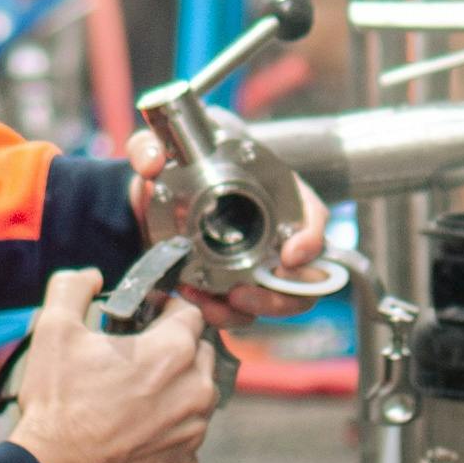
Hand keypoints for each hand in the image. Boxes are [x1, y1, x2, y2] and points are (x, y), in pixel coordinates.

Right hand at [9, 264, 220, 462]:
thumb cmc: (58, 403)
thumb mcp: (54, 330)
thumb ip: (73, 288)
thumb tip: (90, 276)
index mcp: (173, 352)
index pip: (190, 313)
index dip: (165, 310)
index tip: (144, 320)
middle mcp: (195, 391)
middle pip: (200, 355)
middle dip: (174, 351)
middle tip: (135, 360)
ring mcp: (193, 433)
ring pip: (196, 399)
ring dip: (173, 393)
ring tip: (131, 400)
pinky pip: (185, 439)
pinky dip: (166, 434)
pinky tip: (132, 434)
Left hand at [125, 127, 325, 314]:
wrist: (164, 188)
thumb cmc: (185, 160)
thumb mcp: (165, 148)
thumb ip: (150, 147)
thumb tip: (151, 161)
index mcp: (278, 194)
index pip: (312, 217)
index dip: (311, 239)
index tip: (290, 256)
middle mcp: (279, 233)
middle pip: (306, 275)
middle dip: (279, 295)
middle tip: (241, 295)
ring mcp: (261, 262)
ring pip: (278, 300)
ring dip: (250, 310)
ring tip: (213, 305)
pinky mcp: (238, 282)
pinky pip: (244, 312)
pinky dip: (224, 315)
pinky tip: (198, 304)